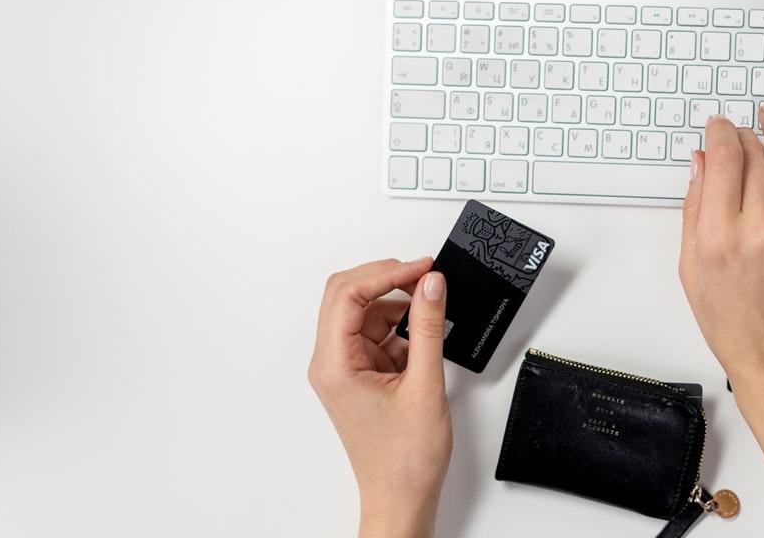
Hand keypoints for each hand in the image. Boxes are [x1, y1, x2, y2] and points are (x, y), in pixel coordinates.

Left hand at [309, 258, 450, 537]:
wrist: (402, 496)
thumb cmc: (405, 458)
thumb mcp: (425, 383)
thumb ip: (428, 327)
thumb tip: (431, 284)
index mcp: (334, 364)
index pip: (348, 295)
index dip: (387, 273)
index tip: (422, 268)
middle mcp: (331, 362)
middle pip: (348, 296)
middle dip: (387, 280)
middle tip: (425, 275)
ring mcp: (345, 367)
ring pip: (365, 312)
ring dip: (397, 305)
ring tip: (432, 309)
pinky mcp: (361, 373)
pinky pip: (377, 333)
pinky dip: (401, 327)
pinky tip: (424, 336)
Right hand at [679, 104, 763, 400]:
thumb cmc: (734, 325)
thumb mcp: (692, 269)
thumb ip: (694, 211)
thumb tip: (700, 165)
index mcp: (718, 237)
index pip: (722, 158)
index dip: (719, 132)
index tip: (717, 127)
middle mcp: (759, 229)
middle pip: (754, 153)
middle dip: (743, 132)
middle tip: (739, 129)